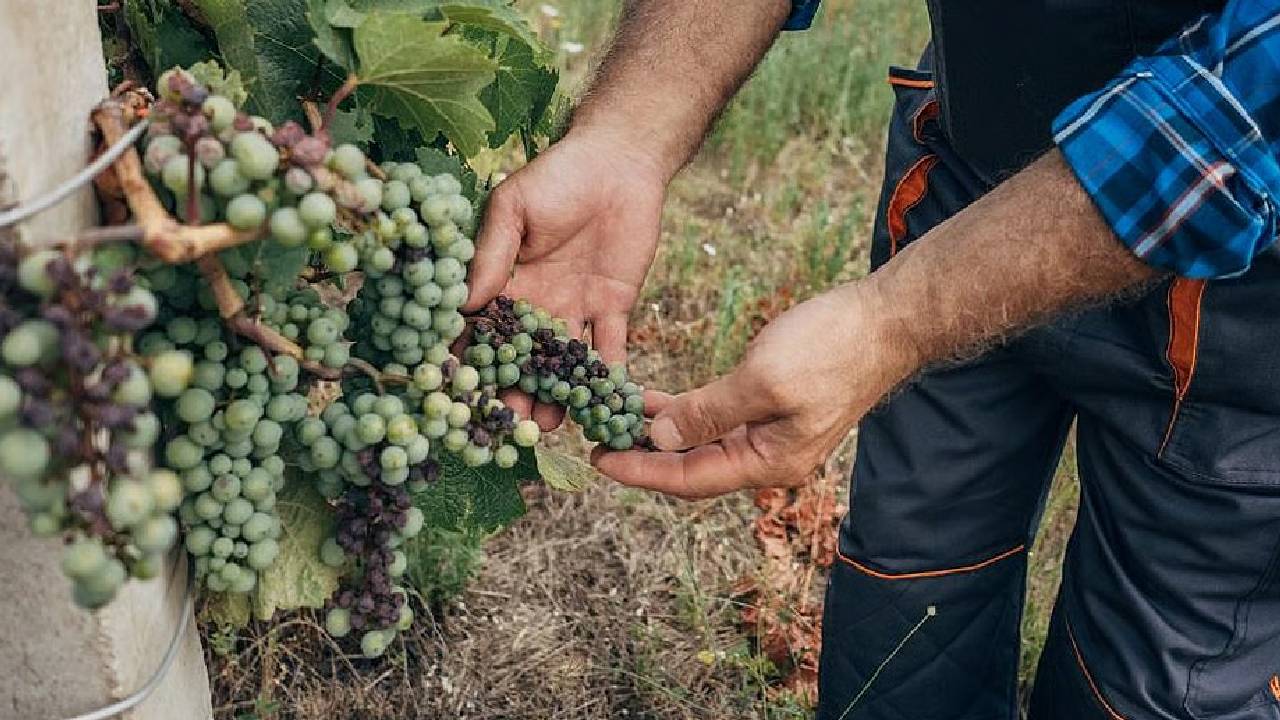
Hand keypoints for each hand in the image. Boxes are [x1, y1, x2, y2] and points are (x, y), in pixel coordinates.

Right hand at [465, 128, 667, 428]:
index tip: (458, 393)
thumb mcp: (513, 209)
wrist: (619, 162)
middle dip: (513, 392)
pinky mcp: (613, 308)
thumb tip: (464, 303)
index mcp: (505, 283)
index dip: (470, 360)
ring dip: (555, 396)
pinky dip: (610, 379)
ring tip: (546, 427)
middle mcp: (537, 305)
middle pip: (522, 359)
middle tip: (506, 425)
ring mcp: (574, 310)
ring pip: (562, 364)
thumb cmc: (556, 176)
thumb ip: (491, 254)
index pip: (482, 329)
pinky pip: (611, 350)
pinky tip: (603, 407)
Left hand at [593, 284, 915, 498]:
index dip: (640, 472)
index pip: (690, 480)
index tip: (597, 460)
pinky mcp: (771, 408)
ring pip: (700, 444)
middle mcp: (768, 459)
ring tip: (611, 417)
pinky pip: (715, 420)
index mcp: (768, 463)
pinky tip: (650, 399)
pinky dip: (682, 411)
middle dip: (642, 455)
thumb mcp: (763, 380)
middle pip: (691, 468)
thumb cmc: (832, 347)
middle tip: (594, 438)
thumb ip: (709, 412)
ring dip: (658, 432)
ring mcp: (771, 435)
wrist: (887, 320)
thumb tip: (660, 437)